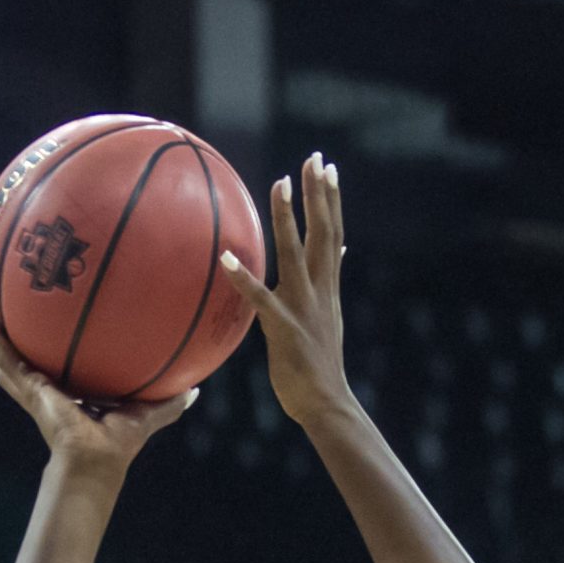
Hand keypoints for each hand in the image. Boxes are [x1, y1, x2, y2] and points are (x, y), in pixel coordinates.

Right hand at [0, 304, 193, 469]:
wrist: (95, 458)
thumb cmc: (119, 443)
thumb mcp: (148, 413)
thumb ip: (170, 402)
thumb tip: (196, 390)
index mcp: (72, 397)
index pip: (61, 368)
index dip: (56, 349)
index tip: (53, 328)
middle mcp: (48, 392)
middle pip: (29, 358)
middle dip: (18, 336)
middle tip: (8, 309)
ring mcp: (32, 391)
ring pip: (7, 357)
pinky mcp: (26, 388)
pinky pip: (4, 358)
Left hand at [221, 151, 353, 426]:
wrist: (326, 404)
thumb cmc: (319, 367)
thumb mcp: (327, 318)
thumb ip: (327, 283)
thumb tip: (337, 251)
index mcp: (328, 288)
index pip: (332, 233)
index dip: (331, 200)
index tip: (327, 168)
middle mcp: (320, 291)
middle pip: (322, 233)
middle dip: (319, 194)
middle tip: (314, 158)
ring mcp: (303, 308)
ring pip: (296, 254)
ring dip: (287, 219)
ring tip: (279, 184)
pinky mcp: (284, 328)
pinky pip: (260, 298)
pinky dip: (244, 277)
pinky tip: (226, 257)